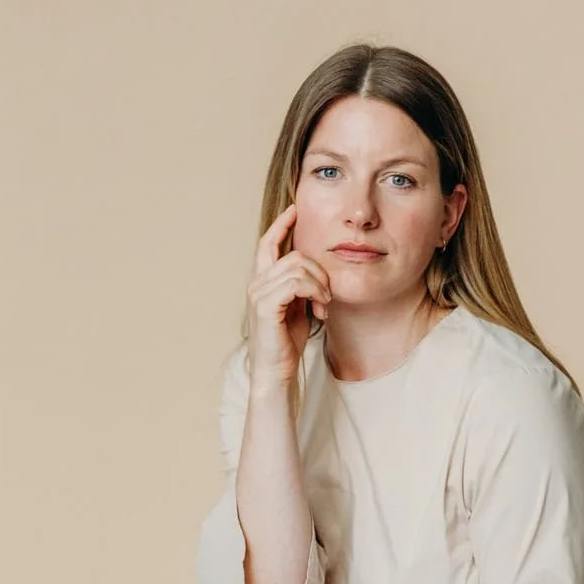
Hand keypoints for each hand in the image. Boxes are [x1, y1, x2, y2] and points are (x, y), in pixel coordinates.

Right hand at [245, 202, 331, 389]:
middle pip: (294, 255)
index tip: (295, 210)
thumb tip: (315, 272)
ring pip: (298, 267)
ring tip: (324, 305)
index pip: (267, 243)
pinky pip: (297, 282)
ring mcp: (258, 294)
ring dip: (320, 285)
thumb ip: (301, 287)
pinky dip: (315, 292)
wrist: (276, 372)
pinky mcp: (266, 305)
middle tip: (328, 296)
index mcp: (262, 281)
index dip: (281, 224)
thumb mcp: (298, 307)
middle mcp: (256, 283)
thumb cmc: (287, 343)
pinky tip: (320, 309)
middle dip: (320, 271)